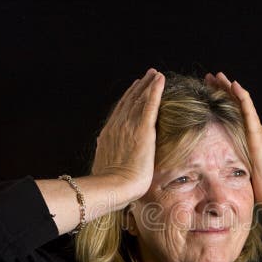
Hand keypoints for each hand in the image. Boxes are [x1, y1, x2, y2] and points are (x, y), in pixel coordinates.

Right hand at [92, 68, 164, 200]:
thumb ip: (106, 151)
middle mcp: (117, 126)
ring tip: (155, 74)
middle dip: (139, 87)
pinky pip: (150, 104)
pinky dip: (155, 90)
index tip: (134, 89)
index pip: (120, 112)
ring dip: (148, 85)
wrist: (112, 187)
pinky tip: (161, 80)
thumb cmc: (110, 185)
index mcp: (108, 134)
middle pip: (130, 101)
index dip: (128, 99)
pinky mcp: (143, 129)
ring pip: (140, 99)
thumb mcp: (104, 164)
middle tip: (147, 75)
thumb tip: (101, 143)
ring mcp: (129, 126)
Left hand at [205, 72, 261, 209]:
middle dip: (222, 90)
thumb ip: (233, 165)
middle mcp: (254, 130)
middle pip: (236, 104)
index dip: (222, 102)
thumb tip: (217, 171)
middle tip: (209, 77)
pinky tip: (234, 85)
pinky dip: (242, 97)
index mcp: (250, 138)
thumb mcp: (242, 172)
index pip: (234, 114)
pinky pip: (248, 111)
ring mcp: (256, 131)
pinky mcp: (257, 134)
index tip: (208, 91)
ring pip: (241, 103)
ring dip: (228, 88)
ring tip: (217, 75)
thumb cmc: (261, 188)